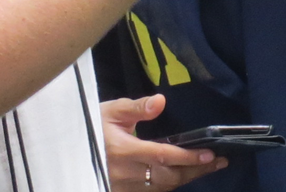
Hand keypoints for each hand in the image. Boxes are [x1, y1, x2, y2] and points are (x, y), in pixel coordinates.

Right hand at [102, 95, 225, 189]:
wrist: (67, 147)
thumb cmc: (91, 125)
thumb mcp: (111, 110)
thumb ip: (137, 107)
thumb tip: (161, 101)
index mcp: (124, 151)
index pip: (163, 156)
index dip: (188, 157)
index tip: (210, 154)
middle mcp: (125, 174)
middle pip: (168, 178)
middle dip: (195, 171)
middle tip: (218, 162)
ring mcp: (123, 187)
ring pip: (160, 188)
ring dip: (184, 179)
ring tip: (206, 167)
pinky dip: (167, 185)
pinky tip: (180, 176)